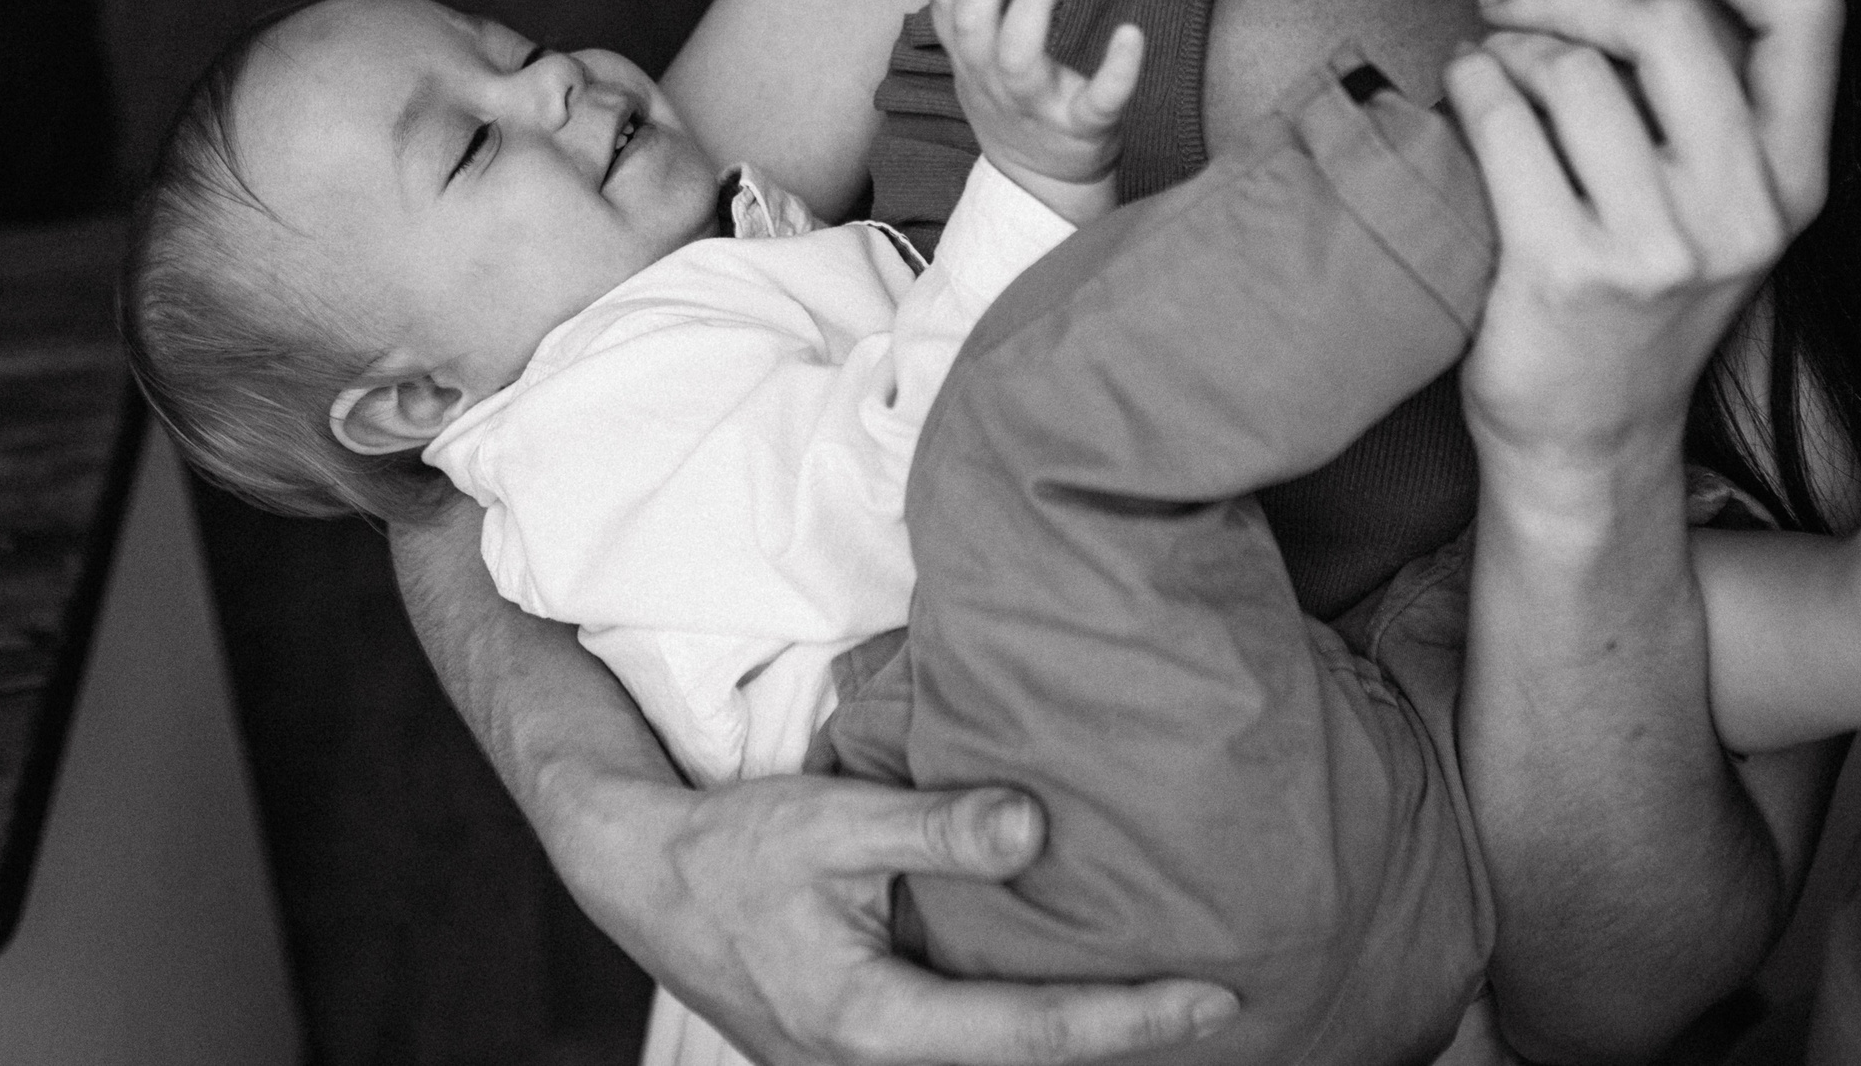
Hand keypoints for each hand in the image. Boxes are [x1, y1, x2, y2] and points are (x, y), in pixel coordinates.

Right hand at [556, 771, 1235, 1065]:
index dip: (1135, 1019)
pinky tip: (1065, 994)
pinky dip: (1021, 1033)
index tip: (1218, 1000)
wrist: (641, 877)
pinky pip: (960, 1055)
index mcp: (875, 1023)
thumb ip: (935, 826)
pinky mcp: (858, 1055)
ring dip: (1069, 1041)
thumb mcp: (831, 819)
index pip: (1036, 1033)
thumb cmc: (732, 849)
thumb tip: (1038, 829)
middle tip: (1217, 1006)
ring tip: (1162, 1002)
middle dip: (1120, 1044)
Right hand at [933, 0, 1142, 224]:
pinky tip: (1130, 34)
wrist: (1041, 183)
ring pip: (1016, 57)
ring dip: (1031, 2)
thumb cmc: (1013, 106)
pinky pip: (1100, 100)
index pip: (946, 4)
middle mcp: (994, 82)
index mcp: (969, 62)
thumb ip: (977, 13)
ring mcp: (1038, 106)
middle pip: (971, 22)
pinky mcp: (1084, 126)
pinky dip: (1119, 68)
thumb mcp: (977, 66)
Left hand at [1442, 0, 1843, 512]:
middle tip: (1514, 0)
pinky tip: (1463, 98)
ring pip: (1569, 70)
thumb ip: (1711, 113)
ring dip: (1505, 45)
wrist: (1586, 441)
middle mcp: (1741, 214)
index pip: (1806, 15)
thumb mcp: (1717, 216)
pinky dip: (1469, 85)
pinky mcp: (1566, 269)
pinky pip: (1503, 121)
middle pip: (1667, 23)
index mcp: (1794, 185)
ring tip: (1485, 67)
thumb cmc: (1636, 308)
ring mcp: (1656, 247)